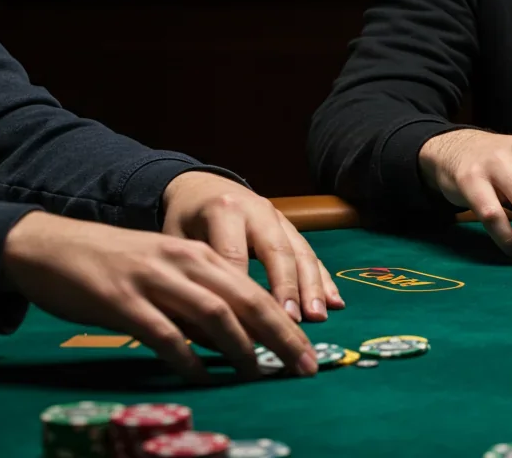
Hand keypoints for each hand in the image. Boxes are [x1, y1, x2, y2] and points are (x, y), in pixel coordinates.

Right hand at [3, 211, 318, 382]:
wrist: (52, 246)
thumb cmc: (116, 266)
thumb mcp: (168, 275)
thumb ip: (201, 303)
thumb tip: (238, 343)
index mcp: (201, 255)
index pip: (257, 291)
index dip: (288, 324)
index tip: (310, 353)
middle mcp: (186, 263)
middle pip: (248, 301)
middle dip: (282, 336)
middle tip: (304, 366)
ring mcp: (155, 280)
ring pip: (214, 314)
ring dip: (242, 348)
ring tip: (258, 374)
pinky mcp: (123, 300)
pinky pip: (164, 333)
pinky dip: (187, 357)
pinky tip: (201, 376)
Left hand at [161, 171, 341, 322]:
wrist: (202, 186)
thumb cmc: (185, 220)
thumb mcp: (175, 240)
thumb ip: (190, 273)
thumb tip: (202, 323)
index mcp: (223, 211)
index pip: (234, 255)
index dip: (241, 291)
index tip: (245, 326)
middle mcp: (257, 211)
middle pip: (277, 252)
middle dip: (287, 289)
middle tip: (293, 322)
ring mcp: (279, 218)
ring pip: (301, 252)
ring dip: (312, 287)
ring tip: (318, 316)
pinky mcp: (291, 227)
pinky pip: (312, 254)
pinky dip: (325, 279)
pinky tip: (336, 302)